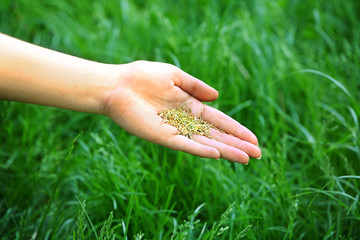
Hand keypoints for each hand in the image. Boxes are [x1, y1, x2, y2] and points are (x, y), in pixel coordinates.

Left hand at [103, 60, 260, 163]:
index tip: (253, 139)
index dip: (236, 129)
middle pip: (216, 135)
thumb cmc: (142, 77)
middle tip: (257, 155)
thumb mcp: (175, 76)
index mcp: (189, 106)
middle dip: (237, 145)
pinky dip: (200, 150)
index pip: (219, 120)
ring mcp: (175, 130)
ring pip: (205, 143)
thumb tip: (217, 96)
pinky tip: (217, 154)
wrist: (117, 85)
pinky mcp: (162, 137)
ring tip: (245, 159)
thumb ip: (195, 86)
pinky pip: (185, 145)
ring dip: (225, 151)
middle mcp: (185, 121)